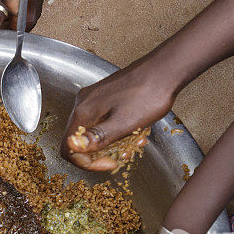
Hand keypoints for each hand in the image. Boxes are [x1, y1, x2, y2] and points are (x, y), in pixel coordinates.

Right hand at [60, 55, 178, 171]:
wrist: (165, 70)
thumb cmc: (148, 95)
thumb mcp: (123, 123)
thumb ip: (97, 137)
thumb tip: (73, 146)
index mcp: (84, 112)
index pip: (68, 148)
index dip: (87, 163)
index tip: (109, 164)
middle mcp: (83, 103)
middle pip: (80, 141)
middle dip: (101, 153)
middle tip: (123, 156)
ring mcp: (94, 98)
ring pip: (93, 131)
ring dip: (112, 143)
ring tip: (133, 142)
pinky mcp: (105, 95)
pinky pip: (103, 120)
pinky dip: (116, 130)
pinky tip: (134, 130)